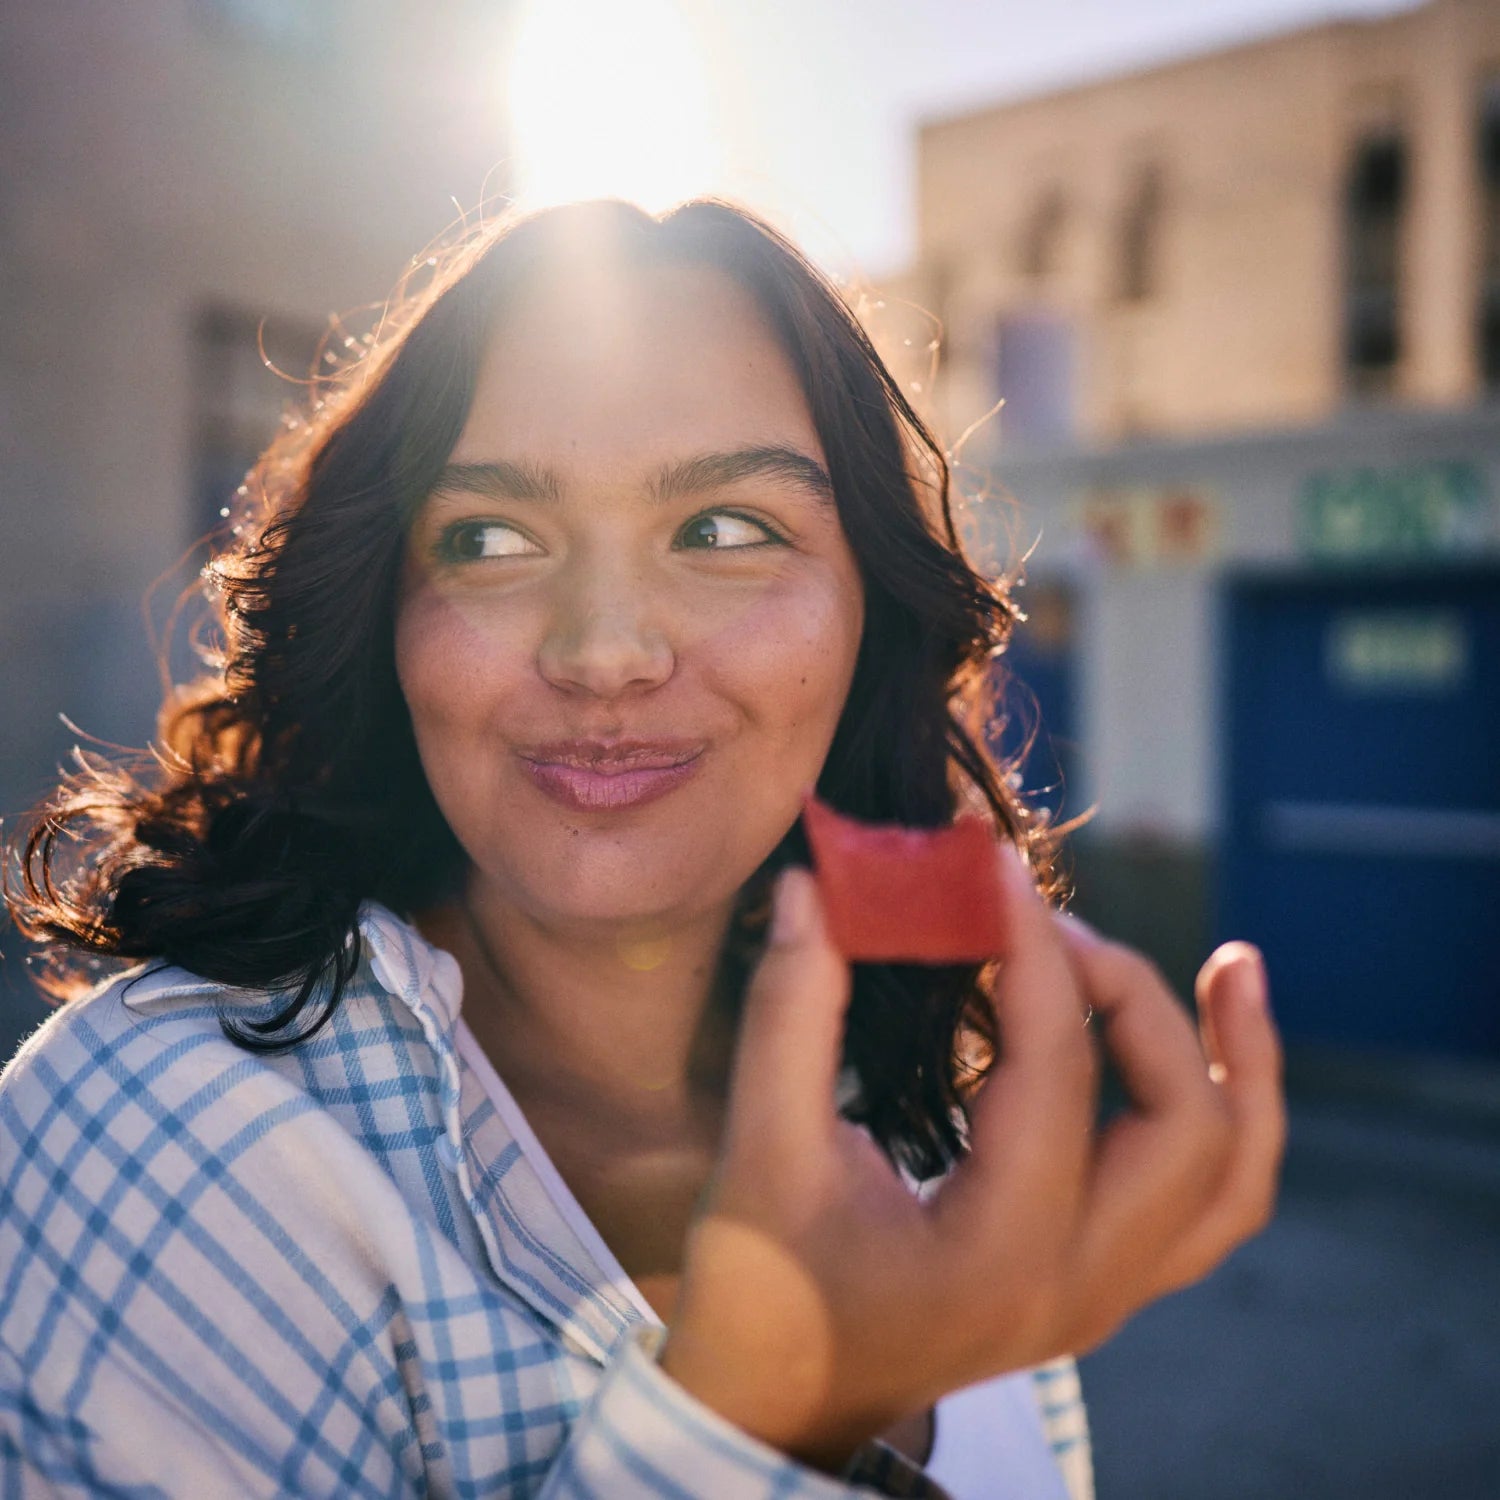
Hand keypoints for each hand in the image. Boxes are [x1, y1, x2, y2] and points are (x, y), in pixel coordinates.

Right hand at [659, 845, 1284, 1471]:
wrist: (779, 1402)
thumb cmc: (756, 1290)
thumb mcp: (760, 1150)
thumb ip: (789, 1010)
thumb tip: (813, 886)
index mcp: (997, 1254)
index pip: (1055, 1069)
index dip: (1028, 945)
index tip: (990, 861)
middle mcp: (1079, 1287)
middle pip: (1180, 1120)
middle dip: (1128, 995)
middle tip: (1046, 924)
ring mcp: (1106, 1297)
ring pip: (1231, 1175)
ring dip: (1240, 1064)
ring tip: (1236, 966)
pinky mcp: (1104, 1286)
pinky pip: (1212, 1205)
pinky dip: (1232, 1120)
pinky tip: (1218, 1047)